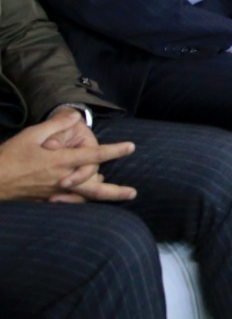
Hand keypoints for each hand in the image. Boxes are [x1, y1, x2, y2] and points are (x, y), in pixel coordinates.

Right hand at [0, 109, 136, 203]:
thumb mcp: (31, 134)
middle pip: (95, 188)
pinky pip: (69, 203)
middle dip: (116, 192)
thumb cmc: (9, 157)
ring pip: (84, 198)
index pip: (94, 155)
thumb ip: (56, 125)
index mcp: (61, 162)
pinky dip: (81, 199)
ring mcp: (54, 193)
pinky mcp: (45, 200)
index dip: (115, 151)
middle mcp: (62, 180)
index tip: (131, 147)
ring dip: (101, 196)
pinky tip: (86, 195)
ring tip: (117, 194)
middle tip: (133, 193)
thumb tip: (75, 115)